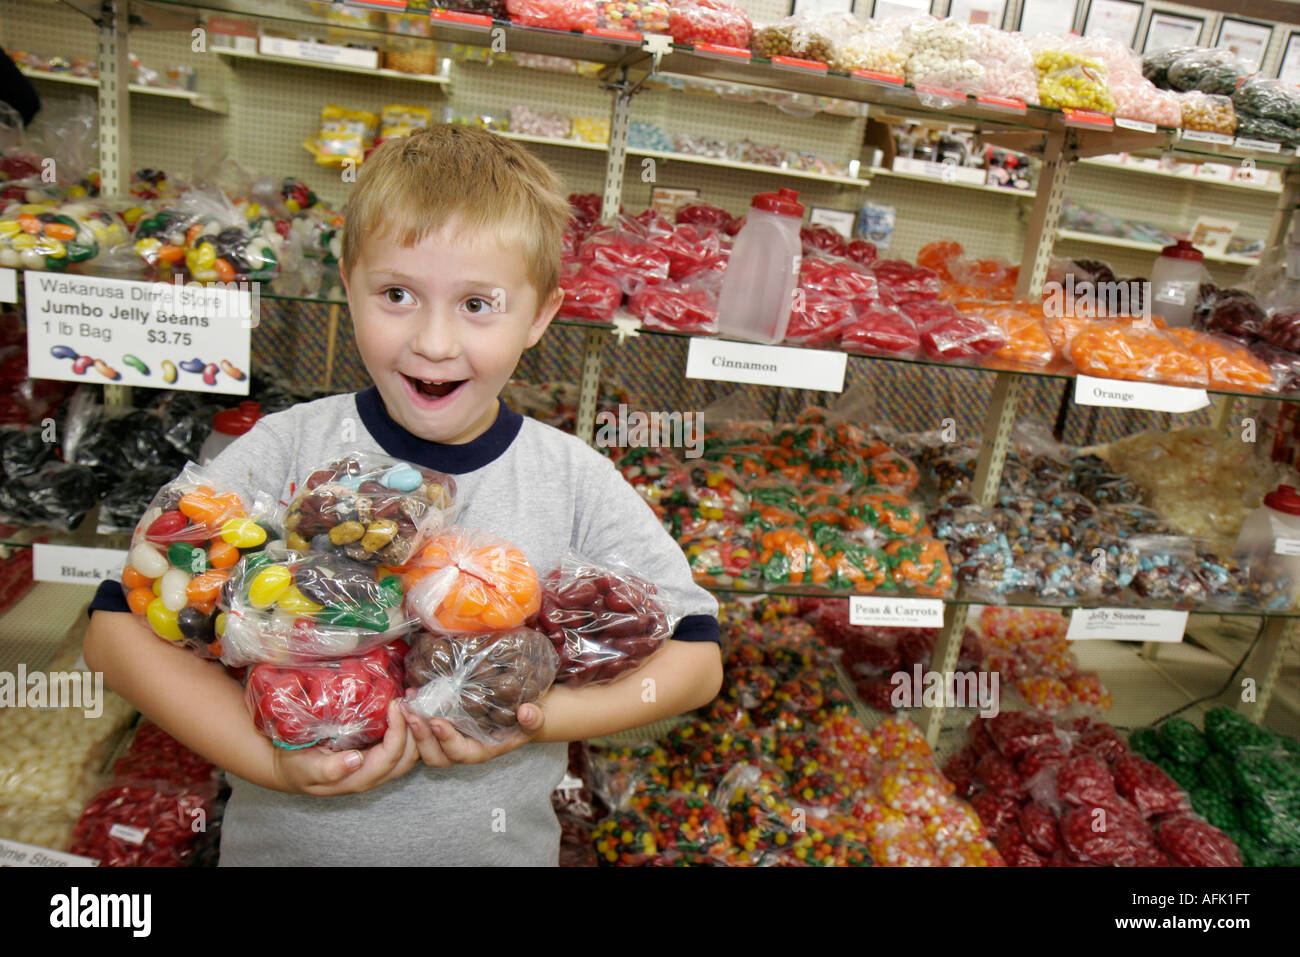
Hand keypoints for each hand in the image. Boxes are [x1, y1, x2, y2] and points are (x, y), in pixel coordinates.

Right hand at [271, 700, 419, 794]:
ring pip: (410, 752)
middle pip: (409, 756)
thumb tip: (355, 760)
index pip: (391, 756)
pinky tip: (404, 706)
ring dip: (415, 727)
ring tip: (411, 699)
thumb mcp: (306, 768)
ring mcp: (378, 766)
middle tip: (410, 698)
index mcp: (360, 778)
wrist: (288, 769)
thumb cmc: (297, 768)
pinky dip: (408, 727)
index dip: (399, 730)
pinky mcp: (376, 755)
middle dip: (415, 728)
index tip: (396, 704)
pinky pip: (401, 744)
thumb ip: (329, 769)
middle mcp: (374, 774)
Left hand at [404, 701, 544, 766]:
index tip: (438, 722)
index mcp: (478, 752)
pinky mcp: (437, 728)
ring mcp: (445, 740)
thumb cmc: (521, 720)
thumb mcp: (532, 720)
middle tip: (412, 714)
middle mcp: (459, 750)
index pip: (459, 753)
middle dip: (420, 737)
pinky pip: (420, 729)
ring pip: (421, 746)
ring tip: (405, 705)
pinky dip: (411, 715)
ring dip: (411, 727)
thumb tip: (527, 712)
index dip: (447, 740)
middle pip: (433, 755)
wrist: (513, 715)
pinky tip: (408, 694)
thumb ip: (532, 720)